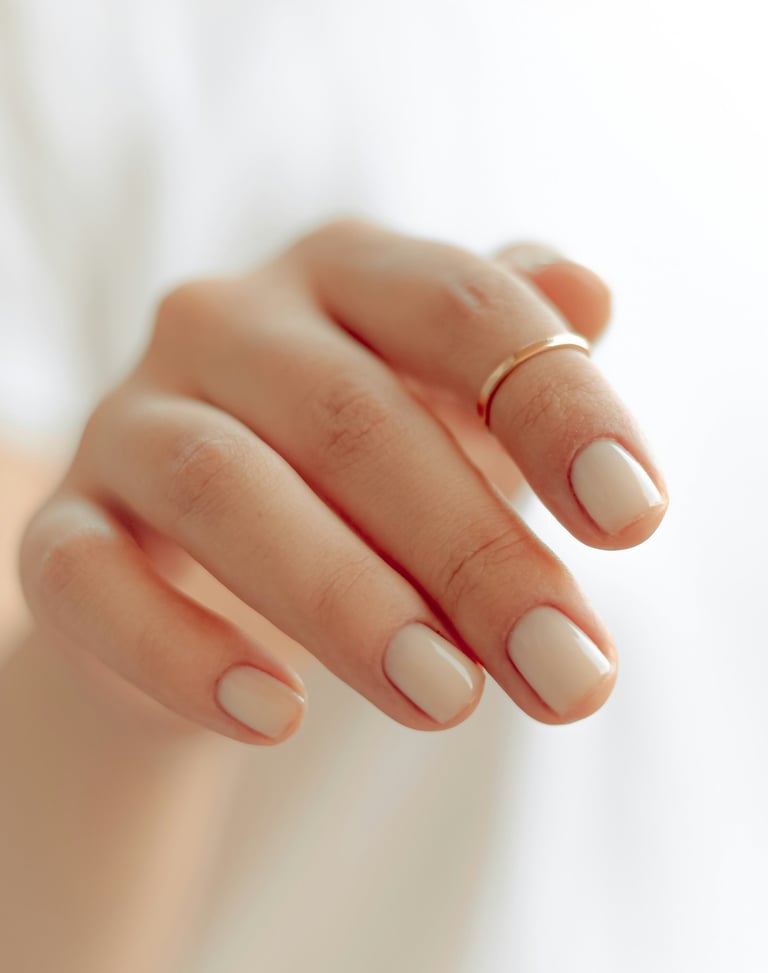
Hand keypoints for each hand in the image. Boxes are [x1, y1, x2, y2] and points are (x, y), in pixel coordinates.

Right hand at [18, 217, 666, 744]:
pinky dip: (182, 652)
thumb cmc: (364, 480)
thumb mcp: (453, 412)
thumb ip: (518, 362)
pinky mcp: (62, 527)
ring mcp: (131, 421)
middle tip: (565, 671)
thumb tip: (591, 295)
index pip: (460, 304)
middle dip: (472, 551)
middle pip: (352, 417)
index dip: (553, 403)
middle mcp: (226, 324)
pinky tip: (274, 718)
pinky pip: (93, 579)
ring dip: (343, 601)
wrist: (214, 561)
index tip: (632, 518)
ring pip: (222, 487)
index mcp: (343, 275)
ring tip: (447, 700)